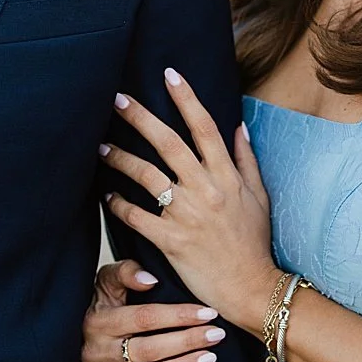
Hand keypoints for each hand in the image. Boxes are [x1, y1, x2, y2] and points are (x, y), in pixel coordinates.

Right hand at [81, 259, 229, 361]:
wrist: (76, 337)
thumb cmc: (107, 304)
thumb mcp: (108, 281)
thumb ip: (126, 272)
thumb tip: (150, 280)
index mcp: (98, 321)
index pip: (143, 318)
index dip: (178, 316)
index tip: (210, 313)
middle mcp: (95, 352)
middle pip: (146, 349)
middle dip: (186, 342)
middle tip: (217, 335)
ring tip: (209, 359)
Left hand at [104, 68, 279, 329]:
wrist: (252, 287)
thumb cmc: (254, 243)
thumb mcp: (260, 197)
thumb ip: (246, 160)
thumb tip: (238, 126)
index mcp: (227, 176)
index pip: (205, 128)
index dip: (187, 98)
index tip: (169, 74)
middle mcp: (206, 189)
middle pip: (169, 143)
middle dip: (141, 118)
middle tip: (118, 99)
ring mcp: (187, 214)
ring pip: (146, 175)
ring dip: (120, 158)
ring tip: (101, 146)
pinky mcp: (171, 240)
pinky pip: (136, 216)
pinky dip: (118, 204)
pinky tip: (108, 196)